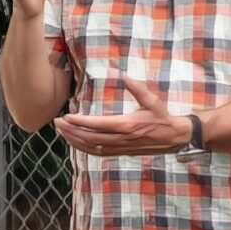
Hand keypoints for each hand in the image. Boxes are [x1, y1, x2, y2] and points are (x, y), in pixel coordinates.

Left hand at [54, 74, 192, 155]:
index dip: (80, 122)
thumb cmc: (162, 118)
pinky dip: (84, 149)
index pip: (97, 125)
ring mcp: (120, 147)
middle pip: (90, 137)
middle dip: (71, 131)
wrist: (173, 137)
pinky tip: (76, 144)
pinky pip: (99, 153)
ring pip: (92, 147)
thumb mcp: (152, 101)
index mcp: (126, 125)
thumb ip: (138, 89)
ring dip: (74, 140)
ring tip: (62, 132)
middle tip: (56, 123)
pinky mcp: (121, 152)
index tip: (67, 116)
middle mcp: (121, 138)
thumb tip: (124, 76)